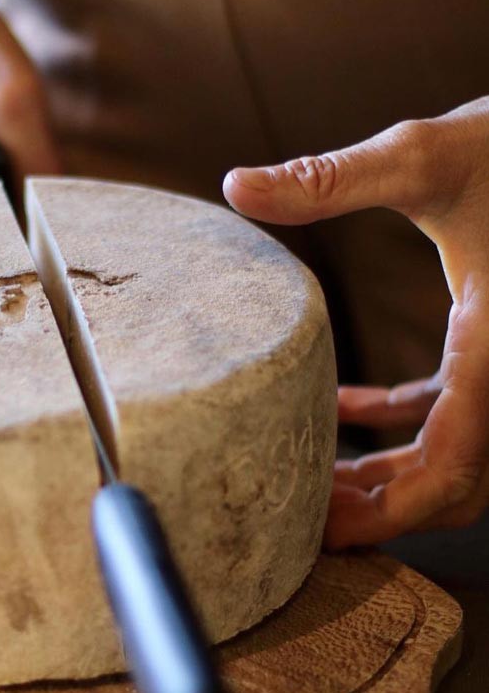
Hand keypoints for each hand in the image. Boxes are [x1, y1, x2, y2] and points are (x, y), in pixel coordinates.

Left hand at [223, 97, 488, 547]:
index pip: (455, 467)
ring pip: (456, 454)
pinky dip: (399, 423)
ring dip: (388, 474)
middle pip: (455, 482)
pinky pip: (452, 410)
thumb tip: (236, 186)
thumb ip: (332, 180)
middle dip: (381, 507)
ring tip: (310, 477)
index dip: (392, 514)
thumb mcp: (425, 157)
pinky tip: (338, 404)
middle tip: (300, 514)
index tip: (324, 535)